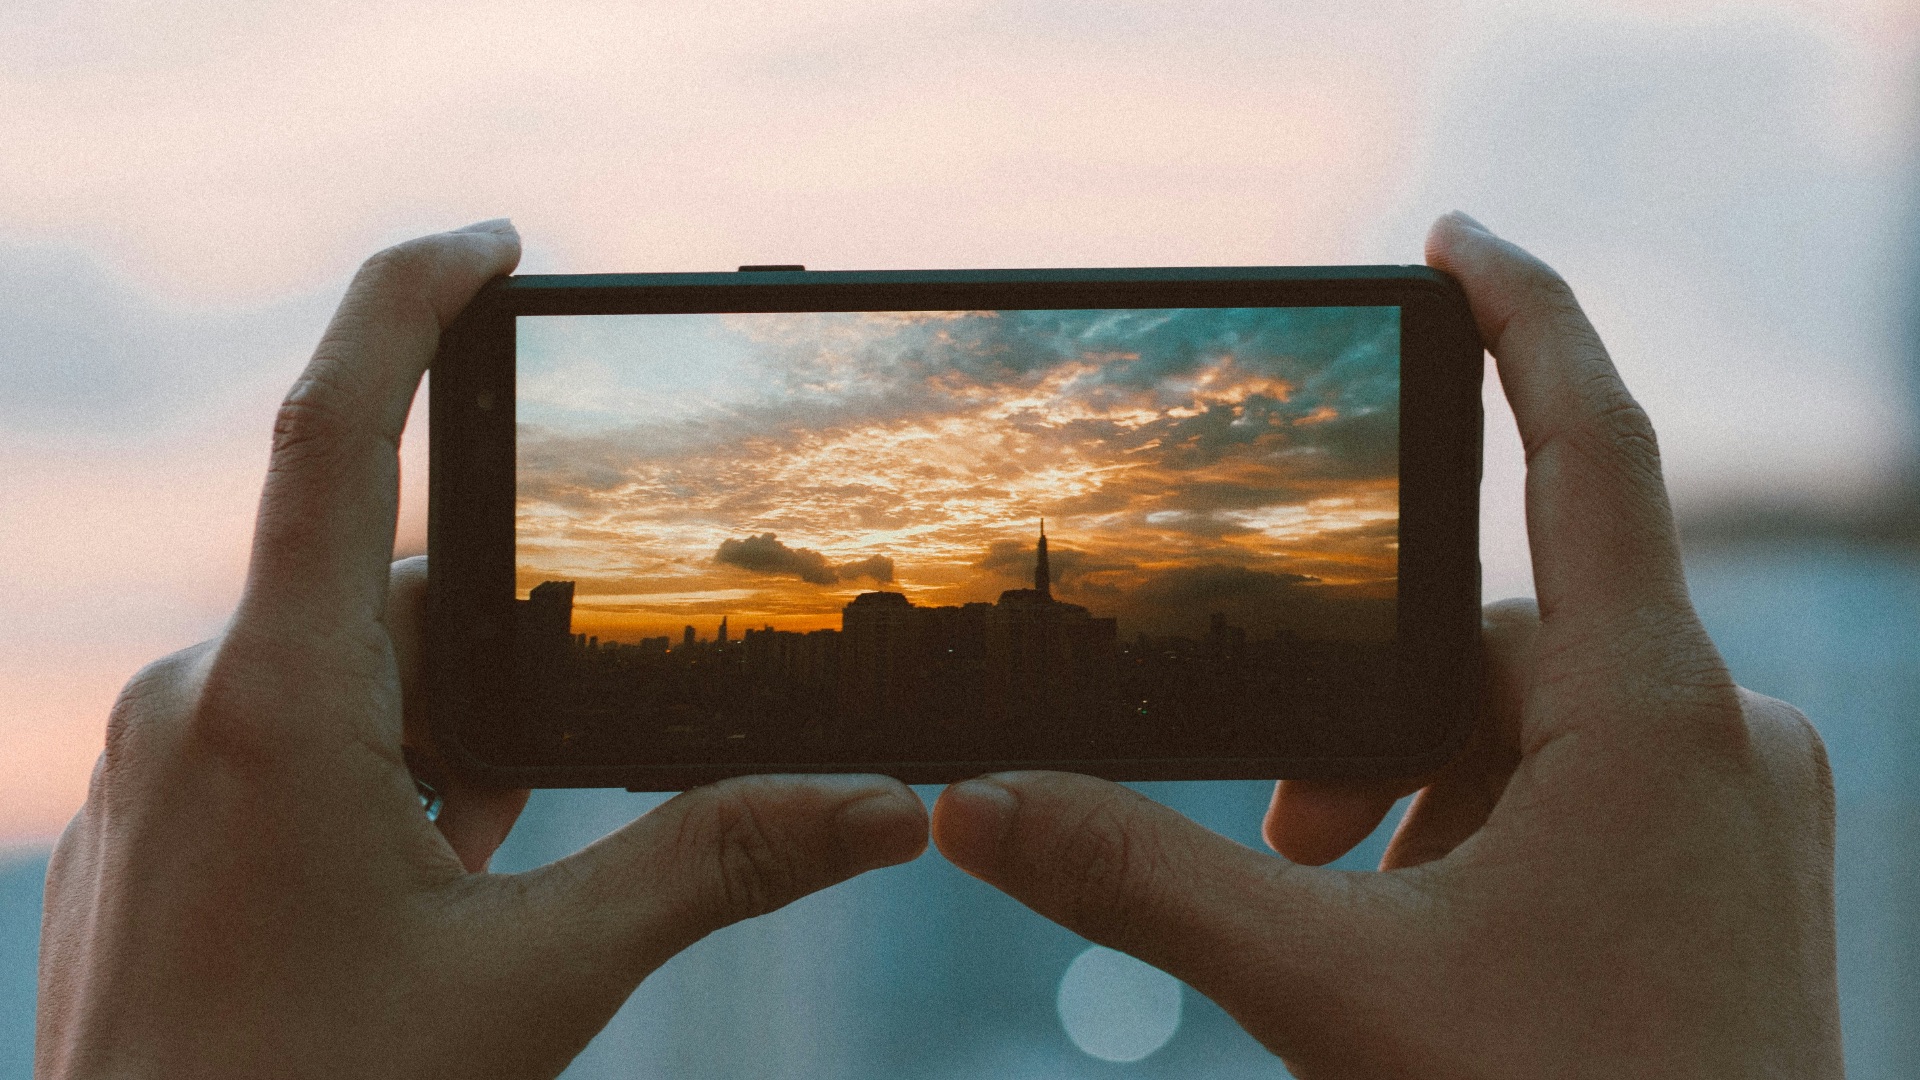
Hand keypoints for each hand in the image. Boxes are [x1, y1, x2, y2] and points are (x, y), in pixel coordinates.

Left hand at [35, 222, 927, 1078]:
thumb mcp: (536, 979)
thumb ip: (714, 866)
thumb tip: (884, 807)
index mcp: (278, 704)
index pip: (330, 431)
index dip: (405, 303)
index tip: (493, 244)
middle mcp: (199, 704)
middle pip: (384, 587)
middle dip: (501, 645)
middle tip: (567, 758)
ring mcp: (166, 766)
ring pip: (345, 672)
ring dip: (445, 731)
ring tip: (486, 869)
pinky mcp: (162, 820)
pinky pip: (291, 734)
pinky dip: (385, 772)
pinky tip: (426, 884)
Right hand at [932, 214, 1840, 1077]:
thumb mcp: (1333, 995)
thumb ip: (1144, 882)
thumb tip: (974, 804)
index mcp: (1654, 715)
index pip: (1593, 445)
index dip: (1526, 316)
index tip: (1452, 237)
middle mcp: (1722, 736)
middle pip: (1495, 645)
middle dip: (1365, 727)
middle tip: (1287, 848)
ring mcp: (1735, 809)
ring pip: (1532, 733)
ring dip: (1418, 801)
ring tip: (1352, 926)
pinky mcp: (1726, 872)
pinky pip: (1584, 796)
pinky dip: (1486, 839)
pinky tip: (1439, 953)